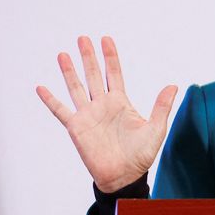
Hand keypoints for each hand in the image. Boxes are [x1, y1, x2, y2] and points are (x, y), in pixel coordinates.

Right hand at [36, 36, 177, 192]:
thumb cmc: (141, 155)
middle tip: (83, 38)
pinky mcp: (76, 128)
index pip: (113, 74)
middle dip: (88, 57)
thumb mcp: (155, 128)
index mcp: (120, 102)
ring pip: (76, 88)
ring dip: (69, 71)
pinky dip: (50, 100)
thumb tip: (173, 86)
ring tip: (63, 54)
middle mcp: (102, 105)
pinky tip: (41, 87)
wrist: (124, 176)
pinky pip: (60, 111)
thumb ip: (161, 106)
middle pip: (93, 75)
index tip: (106, 39)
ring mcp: (88, 115)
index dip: (110, 57)